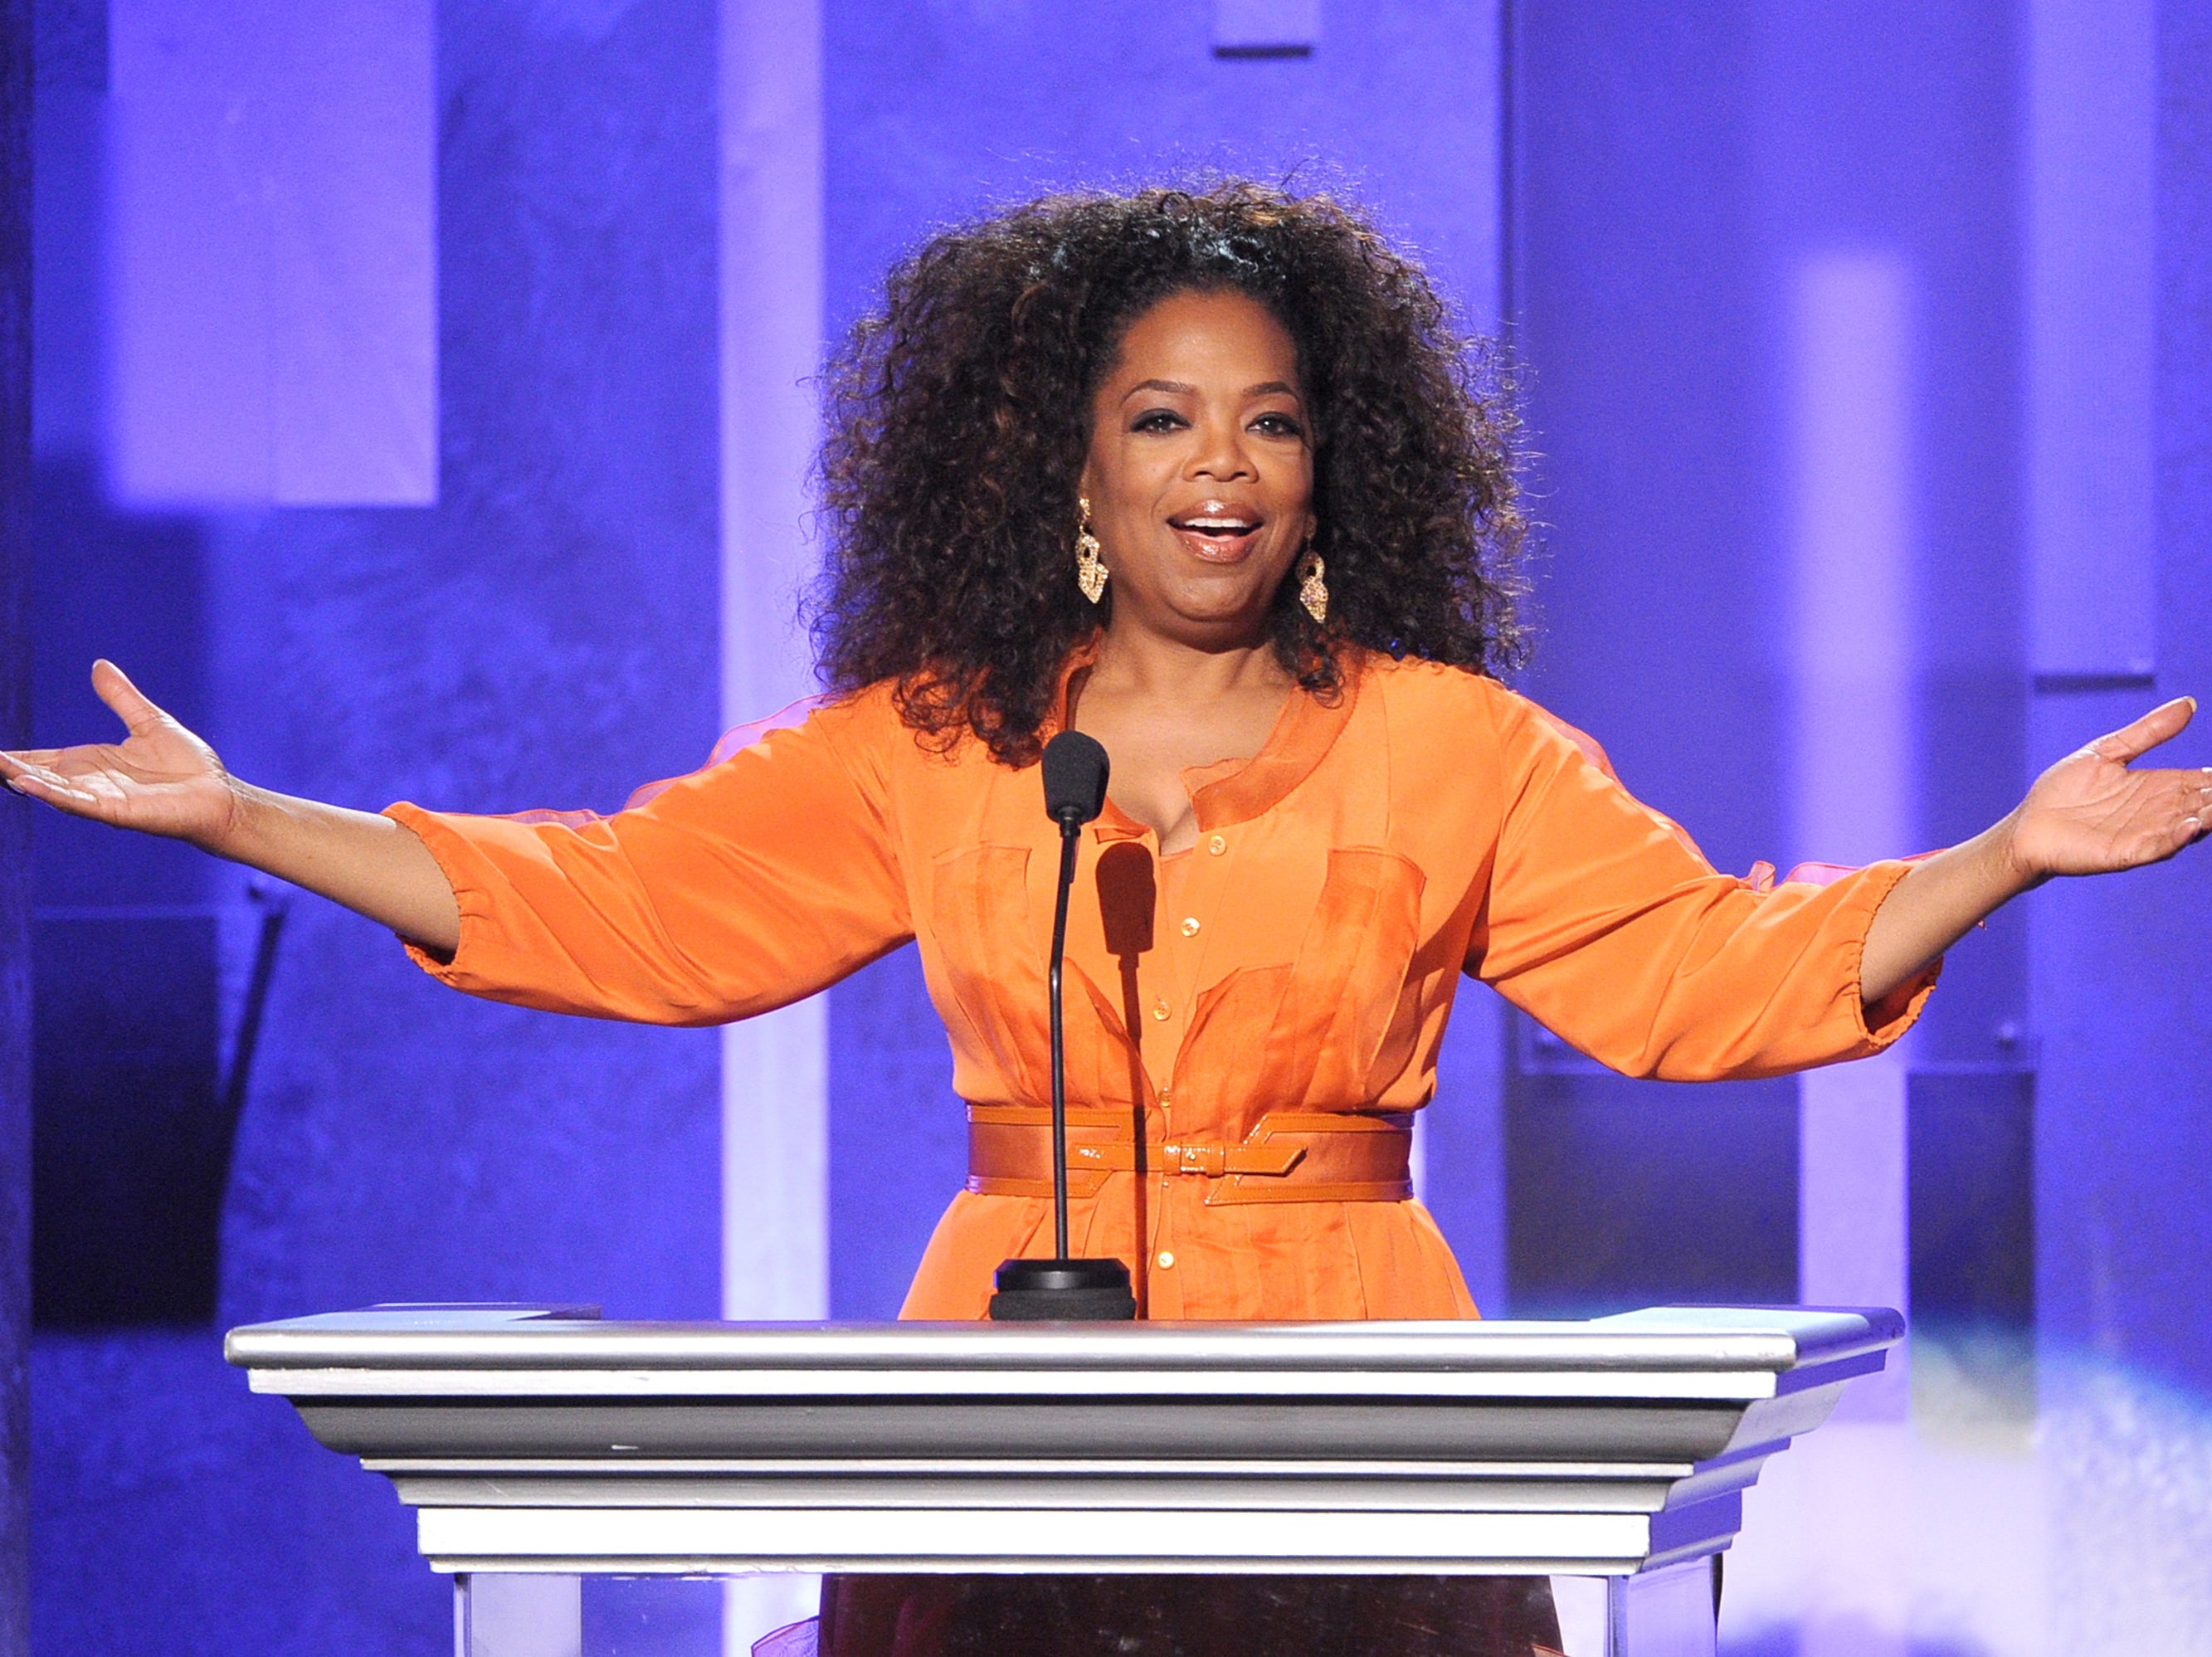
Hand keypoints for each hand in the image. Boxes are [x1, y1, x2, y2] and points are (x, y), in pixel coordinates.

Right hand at [0, 660, 240, 848]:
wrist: (221, 795)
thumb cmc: (189, 767)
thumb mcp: (149, 723)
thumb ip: (122, 698)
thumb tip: (99, 666)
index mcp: (92, 763)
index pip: (41, 759)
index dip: (13, 756)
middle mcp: (91, 783)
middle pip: (38, 775)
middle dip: (9, 768)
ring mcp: (103, 799)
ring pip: (51, 789)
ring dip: (22, 778)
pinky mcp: (119, 812)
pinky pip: (80, 803)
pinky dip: (53, 794)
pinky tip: (28, 784)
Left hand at [2002, 696, 2210, 883]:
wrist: (2027, 825)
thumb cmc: (2064, 789)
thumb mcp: (2108, 751)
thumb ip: (2148, 732)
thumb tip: (2189, 703)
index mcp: (2157, 786)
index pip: (2200, 781)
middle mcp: (2157, 812)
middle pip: (2201, 804)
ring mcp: (2144, 834)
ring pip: (2188, 826)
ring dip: (2207, 816)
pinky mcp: (2125, 853)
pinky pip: (2158, 847)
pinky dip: (2176, 837)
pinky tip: (2191, 824)